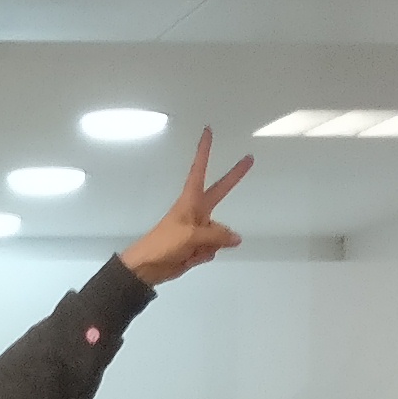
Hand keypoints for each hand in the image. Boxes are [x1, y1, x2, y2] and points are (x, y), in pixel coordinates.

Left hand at [117, 128, 256, 284]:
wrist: (148, 267)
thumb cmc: (164, 243)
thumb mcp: (192, 236)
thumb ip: (217, 235)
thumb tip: (235, 238)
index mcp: (190, 200)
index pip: (200, 169)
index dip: (204, 150)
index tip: (208, 131)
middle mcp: (196, 210)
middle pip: (220, 191)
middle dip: (234, 176)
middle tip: (249, 159)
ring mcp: (199, 228)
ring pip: (219, 233)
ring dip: (210, 245)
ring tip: (191, 251)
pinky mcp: (198, 245)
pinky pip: (212, 248)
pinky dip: (204, 255)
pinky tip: (190, 258)